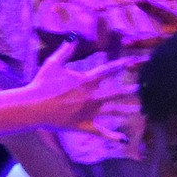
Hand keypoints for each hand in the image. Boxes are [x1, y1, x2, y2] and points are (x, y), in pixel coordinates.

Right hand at [22, 45, 137, 139]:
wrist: (33, 107)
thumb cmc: (42, 83)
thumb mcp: (54, 63)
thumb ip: (66, 50)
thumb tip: (74, 37)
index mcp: (85, 81)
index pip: (108, 70)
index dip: (122, 64)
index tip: (134, 61)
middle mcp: (91, 97)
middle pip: (116, 92)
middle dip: (130, 90)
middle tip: (143, 88)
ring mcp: (88, 112)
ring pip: (112, 111)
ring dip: (126, 110)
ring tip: (140, 109)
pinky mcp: (83, 125)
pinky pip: (101, 132)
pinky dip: (112, 136)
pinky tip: (124, 139)